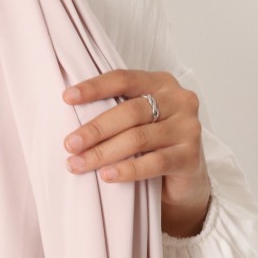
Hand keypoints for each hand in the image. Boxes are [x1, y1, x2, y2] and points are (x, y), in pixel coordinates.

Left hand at [62, 69, 211, 238]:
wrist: (185, 178)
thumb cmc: (152, 143)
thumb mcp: (135, 120)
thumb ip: (115, 110)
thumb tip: (69, 115)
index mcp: (161, 83)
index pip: (123, 79)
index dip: (94, 88)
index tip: (66, 98)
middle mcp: (179, 101)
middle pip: (130, 111)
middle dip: (95, 129)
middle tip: (69, 144)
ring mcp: (188, 128)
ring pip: (138, 138)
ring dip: (103, 153)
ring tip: (78, 164)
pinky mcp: (191, 157)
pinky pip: (154, 162)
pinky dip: (127, 169)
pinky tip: (106, 175)